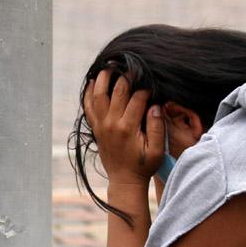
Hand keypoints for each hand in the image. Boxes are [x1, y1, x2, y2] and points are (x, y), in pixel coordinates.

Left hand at [83, 68, 164, 184]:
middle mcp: (111, 123)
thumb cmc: (143, 166)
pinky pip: (88, 106)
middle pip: (117, 91)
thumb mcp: (157, 150)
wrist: (124, 181)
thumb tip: (155, 106)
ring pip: (98, 95)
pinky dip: (88, 93)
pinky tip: (93, 81)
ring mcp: (101, 125)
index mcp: (128, 127)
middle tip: (133, 65)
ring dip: (104, 78)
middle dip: (126, 76)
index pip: (137, 98)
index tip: (151, 83)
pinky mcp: (96, 128)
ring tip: (110, 65)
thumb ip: (157, 128)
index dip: (145, 88)